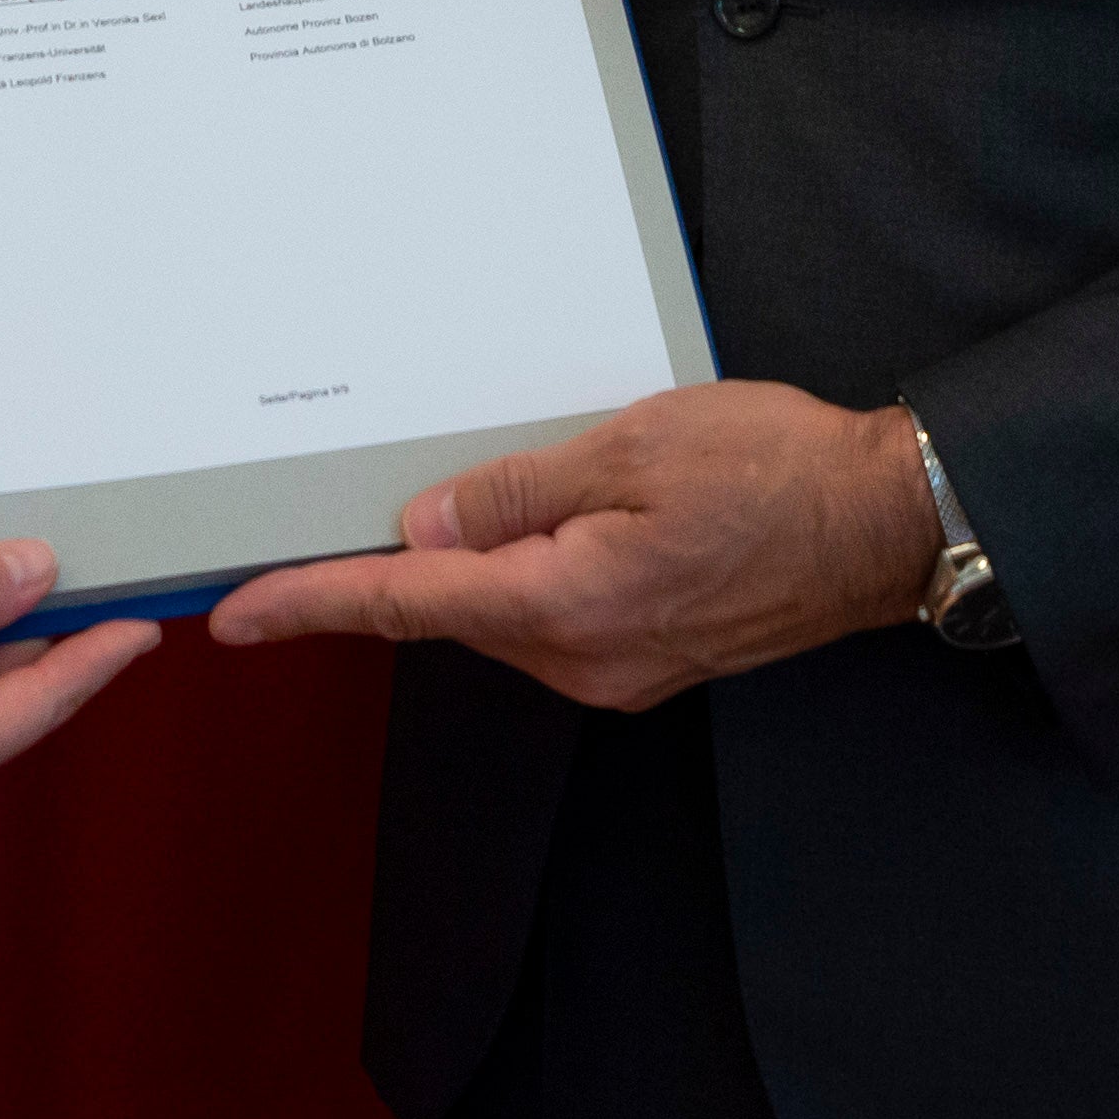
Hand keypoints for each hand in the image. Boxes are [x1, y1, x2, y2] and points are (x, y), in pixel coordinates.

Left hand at [206, 383, 947, 711]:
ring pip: (500, 617)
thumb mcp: (633, 447)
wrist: (884, 525)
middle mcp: (583, 659)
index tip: (233, 616)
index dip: (310, 605)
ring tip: (463, 497)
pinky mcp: (645, 660)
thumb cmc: (776, 471)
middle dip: (386, 572)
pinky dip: (520, 577)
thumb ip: (518, 492)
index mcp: (567, 605)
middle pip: (448, 614)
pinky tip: (534, 527)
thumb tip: (425, 529)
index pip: (405, 606)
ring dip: (465, 570)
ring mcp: (617, 670)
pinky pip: (550, 619)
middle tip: (325, 518)